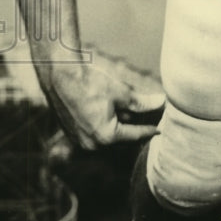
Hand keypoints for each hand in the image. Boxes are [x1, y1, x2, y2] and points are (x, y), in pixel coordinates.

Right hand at [41, 61, 164, 149]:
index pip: (135, 135)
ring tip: (132, 116)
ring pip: (108, 137)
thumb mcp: (121, 92)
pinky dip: (106, 125)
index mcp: (105, 137)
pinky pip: (95, 133)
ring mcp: (80, 141)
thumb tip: (161, 102)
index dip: (149, 130)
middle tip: (150, 122)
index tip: (160, 129)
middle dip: (135, 129)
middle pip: (122, 139)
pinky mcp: (72, 133)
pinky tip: (113, 113)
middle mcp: (92, 145)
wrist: (59, 75)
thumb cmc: (90, 83)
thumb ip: (142, 102)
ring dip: (120, 127)